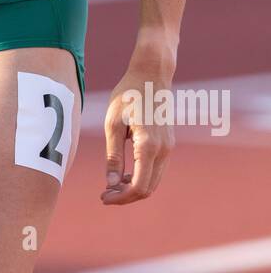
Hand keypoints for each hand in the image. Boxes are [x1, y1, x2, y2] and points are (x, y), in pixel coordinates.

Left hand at [101, 70, 174, 204]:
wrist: (151, 74)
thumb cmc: (128, 94)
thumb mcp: (113, 124)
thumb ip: (113, 156)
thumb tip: (112, 183)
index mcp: (148, 145)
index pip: (138, 186)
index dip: (121, 198)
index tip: (103, 197)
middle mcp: (163, 150)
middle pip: (148, 188)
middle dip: (126, 196)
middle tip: (105, 195)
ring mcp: (169, 147)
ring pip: (154, 181)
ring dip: (134, 188)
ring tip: (112, 186)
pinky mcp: (168, 144)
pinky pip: (156, 170)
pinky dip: (142, 177)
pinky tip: (124, 175)